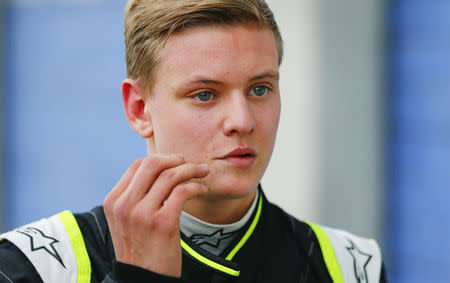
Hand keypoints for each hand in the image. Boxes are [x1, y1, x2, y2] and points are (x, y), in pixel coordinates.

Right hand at [103, 154, 209, 276]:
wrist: (143, 279)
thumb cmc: (141, 247)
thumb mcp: (127, 220)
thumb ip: (135, 196)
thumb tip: (160, 169)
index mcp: (114, 201)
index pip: (137, 166)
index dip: (160, 158)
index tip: (175, 161)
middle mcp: (125, 205)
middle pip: (152, 164)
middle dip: (175, 159)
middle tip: (190, 163)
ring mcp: (142, 214)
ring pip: (170, 176)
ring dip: (191, 170)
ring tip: (202, 172)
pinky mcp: (162, 224)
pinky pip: (183, 192)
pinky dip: (196, 186)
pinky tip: (202, 190)